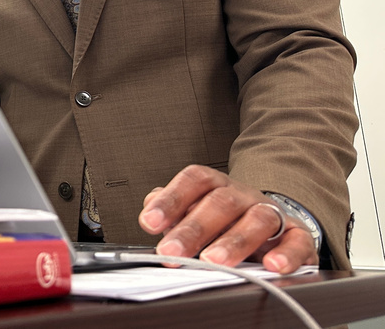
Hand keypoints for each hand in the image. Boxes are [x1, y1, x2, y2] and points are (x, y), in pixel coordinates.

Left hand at [138, 165, 317, 272]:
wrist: (273, 224)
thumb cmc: (227, 221)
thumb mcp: (196, 211)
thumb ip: (172, 210)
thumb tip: (150, 209)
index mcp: (216, 186)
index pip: (194, 181)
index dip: (171, 199)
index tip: (149, 222)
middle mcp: (243, 195)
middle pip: (220, 202)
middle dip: (193, 229)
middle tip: (170, 252)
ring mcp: (272, 213)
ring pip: (257, 219)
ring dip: (234, 242)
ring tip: (213, 260)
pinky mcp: (298, 236)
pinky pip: (297, 241)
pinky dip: (287, 255)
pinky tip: (273, 267)